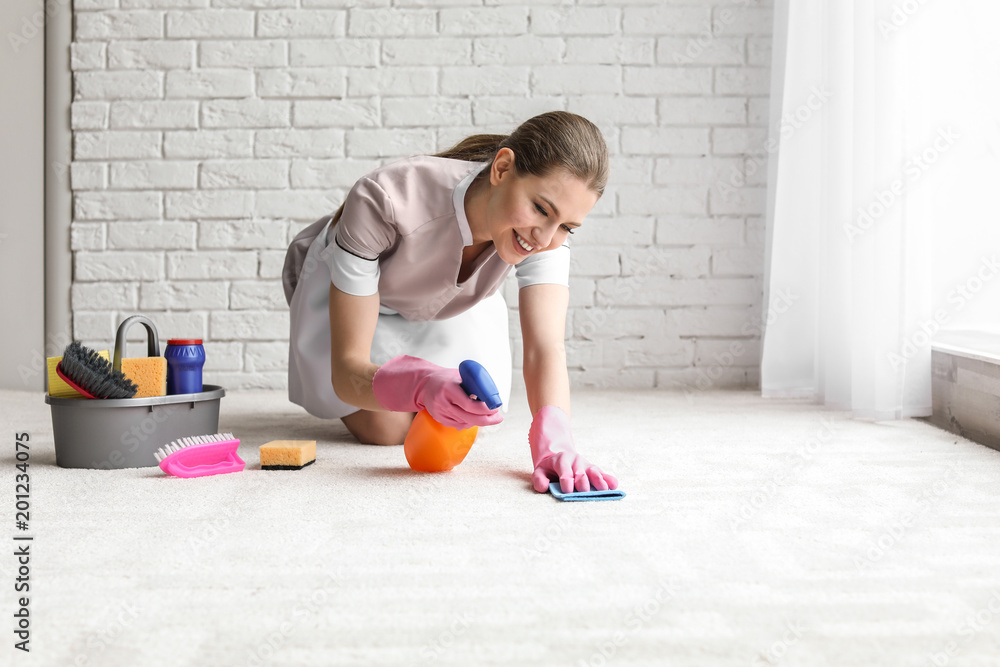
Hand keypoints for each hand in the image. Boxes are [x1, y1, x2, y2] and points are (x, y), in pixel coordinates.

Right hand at [372, 355, 501, 429]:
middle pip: (468, 418)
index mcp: (449, 389)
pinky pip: (458, 425)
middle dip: (487, 420)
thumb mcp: (460, 375)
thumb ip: (473, 384)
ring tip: (489, 416)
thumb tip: (492, 395)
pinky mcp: (439, 419)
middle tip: (498, 418)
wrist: (425, 384)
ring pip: (465, 423)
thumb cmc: (446, 378)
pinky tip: (474, 418)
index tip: (495, 407)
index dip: (484, 409)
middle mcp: (442, 402)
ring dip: (480, 421)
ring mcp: (439, 412)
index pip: (468, 404)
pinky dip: (469, 423)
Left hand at [528, 405, 618, 492]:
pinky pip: (604, 474)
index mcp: (561, 460)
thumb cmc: (549, 470)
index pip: (565, 471)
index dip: (566, 482)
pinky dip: (609, 480)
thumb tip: (545, 487)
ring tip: (603, 490)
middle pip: (580, 473)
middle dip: (582, 483)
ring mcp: (587, 465)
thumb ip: (539, 480)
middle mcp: (576, 461)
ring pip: (594, 472)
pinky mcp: (594, 470)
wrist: (559, 459)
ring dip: (598, 481)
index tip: (567, 492)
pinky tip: (614, 486)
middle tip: (584, 493)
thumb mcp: (539, 472)